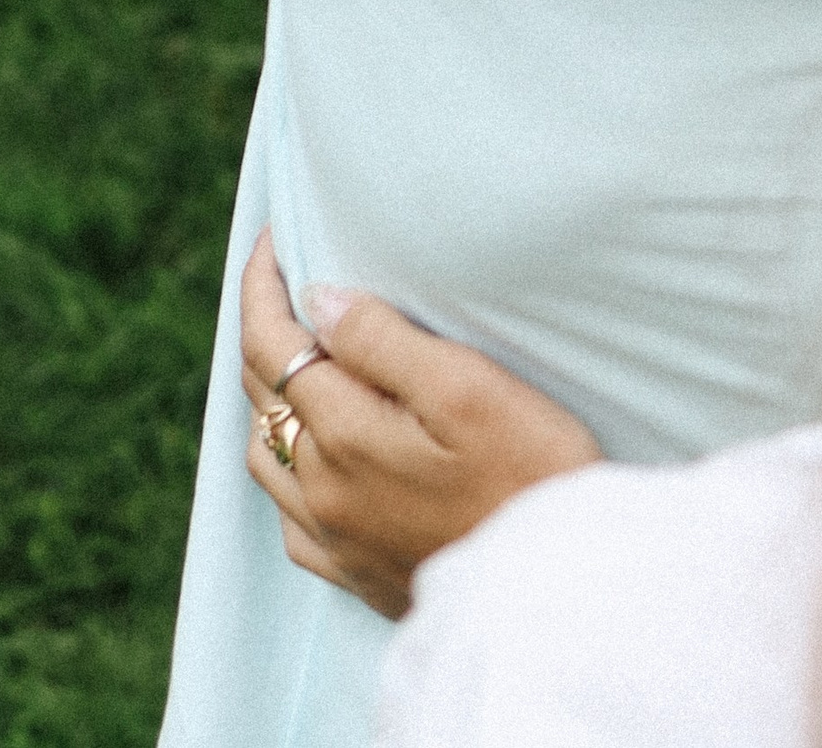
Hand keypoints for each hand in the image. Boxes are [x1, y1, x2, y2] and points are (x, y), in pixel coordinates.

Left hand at [238, 232, 600, 620]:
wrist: (559, 585)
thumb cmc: (531, 471)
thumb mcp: (467, 387)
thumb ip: (383, 342)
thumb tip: (316, 301)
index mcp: (344, 439)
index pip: (273, 347)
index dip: (265, 286)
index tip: (273, 235)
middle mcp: (322, 493)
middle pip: (263, 397)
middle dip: (262, 328)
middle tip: (278, 276)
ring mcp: (334, 540)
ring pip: (268, 456)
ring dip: (269, 398)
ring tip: (294, 353)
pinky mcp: (355, 574)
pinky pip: (289, 515)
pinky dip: (288, 467)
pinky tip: (315, 451)